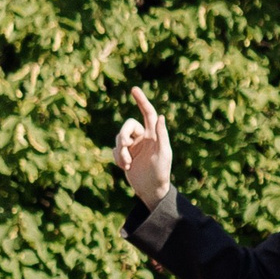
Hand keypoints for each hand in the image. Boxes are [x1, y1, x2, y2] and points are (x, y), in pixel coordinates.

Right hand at [114, 85, 173, 208]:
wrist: (151, 189)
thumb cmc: (161, 172)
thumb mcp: (164, 154)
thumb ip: (162, 135)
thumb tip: (161, 116)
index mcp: (153, 134)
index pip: (147, 113)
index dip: (141, 101)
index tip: (134, 89)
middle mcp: (142, 137)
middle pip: (127, 126)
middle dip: (123, 135)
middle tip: (124, 146)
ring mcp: (133, 146)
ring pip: (119, 139)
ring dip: (121, 152)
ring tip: (127, 165)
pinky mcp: (124, 155)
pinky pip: (115, 150)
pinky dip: (118, 157)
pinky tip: (124, 167)